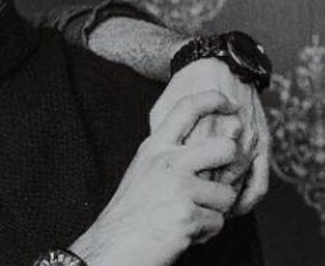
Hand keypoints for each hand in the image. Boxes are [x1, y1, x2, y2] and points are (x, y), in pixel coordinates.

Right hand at [70, 91, 241, 265]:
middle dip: (230, 168)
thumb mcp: (147, 171)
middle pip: (226, 148)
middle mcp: (167, 162)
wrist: (113, 245)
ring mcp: (178, 187)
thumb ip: (176, 155)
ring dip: (214, 211)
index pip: (186, 109)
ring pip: (227, 193)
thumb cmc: (133, 211)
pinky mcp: (187, 215)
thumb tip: (221, 137)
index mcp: (154, 148)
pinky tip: (182, 231)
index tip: (230, 104)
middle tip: (214, 183)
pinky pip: (218, 222)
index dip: (212, 99)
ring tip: (187, 216)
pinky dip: (205, 232)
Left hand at [150, 57, 269, 214]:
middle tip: (185, 205)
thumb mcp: (161, 107)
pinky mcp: (263, 142)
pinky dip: (247, 199)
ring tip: (205, 207)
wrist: (217, 62)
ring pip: (235, 183)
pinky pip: (260, 182)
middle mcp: (226, 132)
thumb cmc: (184, 85)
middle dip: (198, 194)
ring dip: (221, 199)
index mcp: (198, 125)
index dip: (180, 186)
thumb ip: (158, 135)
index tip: (169, 198)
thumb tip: (149, 166)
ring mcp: (247, 138)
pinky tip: (234, 206)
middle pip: (211, 178)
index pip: (190, 168)